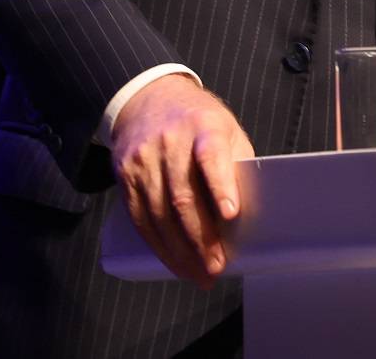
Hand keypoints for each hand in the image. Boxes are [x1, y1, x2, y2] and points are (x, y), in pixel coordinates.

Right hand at [108, 75, 255, 286]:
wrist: (147, 99)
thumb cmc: (198, 121)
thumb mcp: (225, 129)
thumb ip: (235, 165)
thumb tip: (250, 213)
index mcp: (204, 126)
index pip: (211, 155)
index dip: (220, 185)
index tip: (231, 213)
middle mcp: (170, 141)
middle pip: (182, 196)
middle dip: (200, 238)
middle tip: (216, 268)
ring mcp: (144, 158)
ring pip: (159, 214)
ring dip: (180, 251)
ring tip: (199, 274)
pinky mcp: (125, 175)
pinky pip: (140, 217)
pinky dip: (158, 245)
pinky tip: (173, 261)